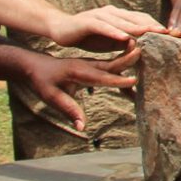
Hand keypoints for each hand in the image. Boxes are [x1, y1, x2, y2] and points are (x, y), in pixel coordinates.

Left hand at [14, 49, 136, 125]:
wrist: (34, 65)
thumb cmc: (42, 81)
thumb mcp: (51, 97)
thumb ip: (69, 110)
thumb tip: (82, 127)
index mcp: (78, 71)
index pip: (101, 77)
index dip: (117, 80)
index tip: (134, 81)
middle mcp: (87, 65)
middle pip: (111, 64)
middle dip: (128, 60)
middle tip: (145, 54)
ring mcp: (90, 64)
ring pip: (113, 64)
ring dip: (128, 61)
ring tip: (147, 59)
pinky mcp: (92, 67)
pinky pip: (110, 68)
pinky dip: (122, 69)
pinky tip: (134, 76)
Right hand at [56, 5, 164, 49]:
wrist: (60, 29)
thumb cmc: (87, 35)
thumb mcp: (110, 41)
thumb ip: (124, 42)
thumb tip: (140, 47)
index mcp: (118, 16)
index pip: (141, 19)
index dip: (154, 25)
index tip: (169, 34)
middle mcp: (111, 12)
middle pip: (135, 18)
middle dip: (151, 25)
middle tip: (166, 33)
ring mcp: (99, 15)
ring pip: (121, 21)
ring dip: (136, 27)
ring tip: (150, 33)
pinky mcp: (88, 21)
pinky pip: (103, 26)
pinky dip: (114, 31)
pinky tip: (124, 37)